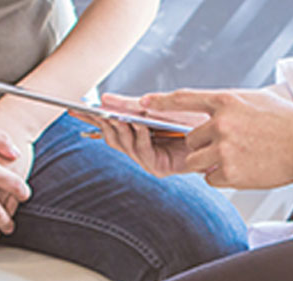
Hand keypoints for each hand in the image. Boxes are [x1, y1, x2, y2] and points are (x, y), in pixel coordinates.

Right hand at [72, 93, 207, 176]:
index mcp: (136, 132)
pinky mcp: (160, 168)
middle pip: (111, 137)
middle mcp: (140, 147)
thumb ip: (131, 105)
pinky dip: (140, 137)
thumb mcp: (157, 106)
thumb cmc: (191, 117)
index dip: (90, 120)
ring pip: (124, 145)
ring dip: (120, 129)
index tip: (73, 110)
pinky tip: (140, 125)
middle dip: (102, 124)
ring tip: (116, 116)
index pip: (107, 127)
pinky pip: (143, 152)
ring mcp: (148, 159)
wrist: (219, 129)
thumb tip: (104, 100)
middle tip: (95, 111)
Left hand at [143, 88, 292, 188]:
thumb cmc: (288, 123)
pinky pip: (211, 179)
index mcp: (226, 101)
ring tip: (240, 158)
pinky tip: (247, 168)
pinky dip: (224, 178)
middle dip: (202, 147)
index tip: (142, 103)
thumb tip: (207, 115)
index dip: (160, 102)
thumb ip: (228, 106)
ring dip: (211, 164)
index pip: (183, 99)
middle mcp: (221, 124)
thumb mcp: (256, 100)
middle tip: (228, 147)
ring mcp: (224, 150)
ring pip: (196, 163)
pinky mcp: (230, 172)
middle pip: (190, 141)